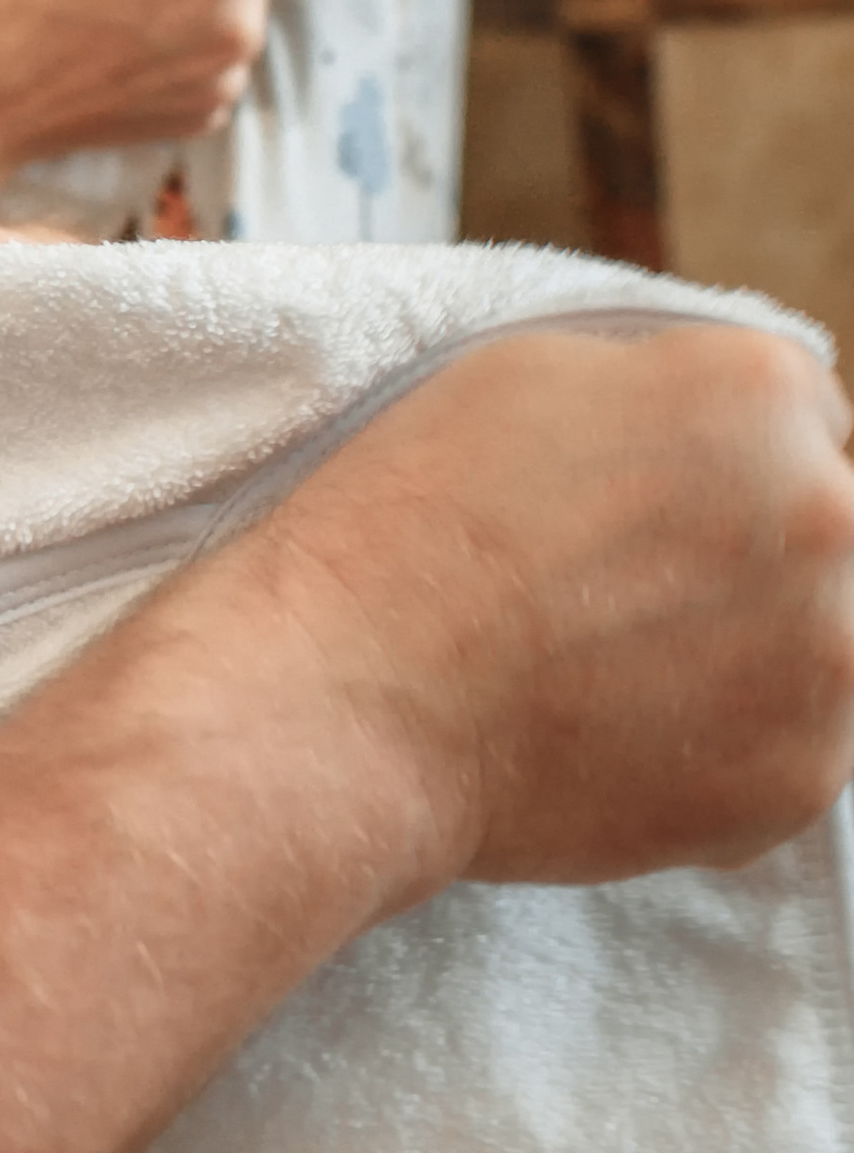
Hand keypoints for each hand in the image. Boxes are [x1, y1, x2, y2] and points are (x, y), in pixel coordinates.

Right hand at [218, 319, 853, 906]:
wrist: (347, 700)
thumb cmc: (407, 525)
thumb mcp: (527, 373)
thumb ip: (665, 387)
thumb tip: (725, 441)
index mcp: (758, 392)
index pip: (808, 418)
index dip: (721, 462)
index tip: (659, 506)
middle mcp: (825, 513)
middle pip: (828, 530)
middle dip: (751, 554)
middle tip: (630, 595)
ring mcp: (827, 658)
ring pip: (824, 644)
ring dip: (753, 653)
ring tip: (619, 671)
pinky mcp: (801, 779)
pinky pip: (794, 748)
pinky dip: (723, 748)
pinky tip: (621, 734)